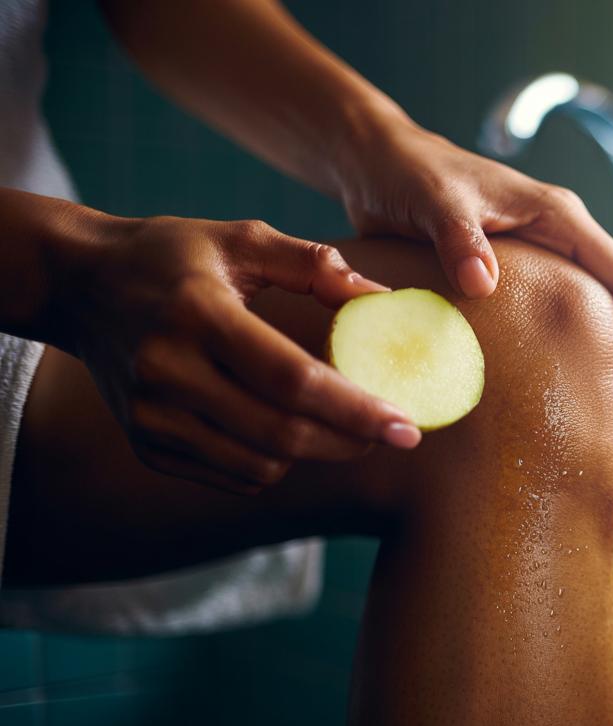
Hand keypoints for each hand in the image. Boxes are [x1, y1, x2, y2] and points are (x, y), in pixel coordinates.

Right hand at [53, 214, 420, 494]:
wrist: (79, 284)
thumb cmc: (173, 254)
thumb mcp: (241, 238)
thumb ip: (315, 264)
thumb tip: (383, 299)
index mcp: (200, 314)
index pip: (292, 379)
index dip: (355, 408)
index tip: (407, 424)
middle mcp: (169, 371)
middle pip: (280, 432)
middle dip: (350, 441)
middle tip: (395, 434)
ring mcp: (151, 415)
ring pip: (259, 464)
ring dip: (316, 455)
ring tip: (347, 429)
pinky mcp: (146, 442)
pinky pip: (230, 475)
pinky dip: (273, 464)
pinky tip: (293, 435)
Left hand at [335, 121, 612, 441]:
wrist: (377, 164)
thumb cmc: (406, 173)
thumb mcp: (431, 200)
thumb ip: (457, 236)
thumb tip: (483, 283)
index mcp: (559, 217)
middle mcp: (562, 238)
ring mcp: (544, 260)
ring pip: (599, 319)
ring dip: (612, 370)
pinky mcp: (518, 281)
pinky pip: (562, 324)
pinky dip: (574, 363)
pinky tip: (570, 401)